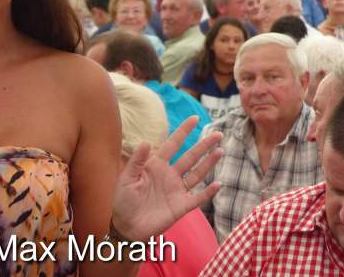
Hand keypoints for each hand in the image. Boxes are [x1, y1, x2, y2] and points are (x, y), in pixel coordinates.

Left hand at [111, 116, 222, 241]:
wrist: (127, 226)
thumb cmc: (123, 199)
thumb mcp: (127, 178)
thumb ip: (137, 160)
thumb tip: (145, 141)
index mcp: (156, 165)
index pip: (173, 144)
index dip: (183, 131)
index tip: (195, 118)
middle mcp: (169, 175)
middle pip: (190, 157)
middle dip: (204, 145)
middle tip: (218, 134)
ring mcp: (177, 190)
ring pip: (197, 174)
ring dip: (209, 163)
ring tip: (220, 151)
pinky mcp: (181, 206)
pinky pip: (198, 197)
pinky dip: (208, 192)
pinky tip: (218, 183)